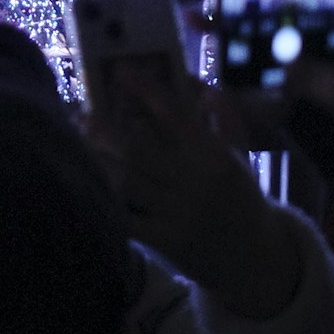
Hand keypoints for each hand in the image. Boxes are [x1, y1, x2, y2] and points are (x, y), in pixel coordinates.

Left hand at [85, 44, 305, 319]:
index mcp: (216, 157)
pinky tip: (91, 184)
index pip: (177, 116)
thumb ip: (224, 117)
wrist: (254, 260)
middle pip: (139, 149)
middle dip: (106, 131)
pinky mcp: (167, 241)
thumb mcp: (240, 157)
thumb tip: (197, 83)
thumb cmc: (240, 198)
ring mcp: (181, 214)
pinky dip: (107, 200)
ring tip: (79, 146)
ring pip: (127, 182)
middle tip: (84, 116)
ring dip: (100, 162)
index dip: (147, 91)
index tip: (121, 72)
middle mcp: (198, 183)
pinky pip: (127, 217)